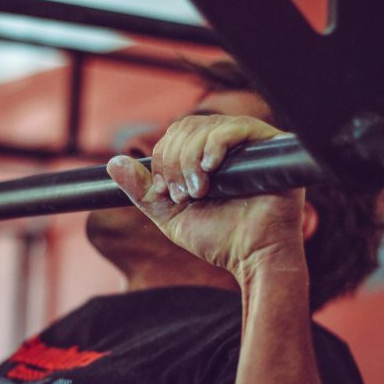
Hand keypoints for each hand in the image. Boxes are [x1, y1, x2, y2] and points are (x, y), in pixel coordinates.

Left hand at [107, 115, 304, 286]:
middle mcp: (227, 147)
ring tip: (199, 191)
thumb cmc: (218, 238)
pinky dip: (216, 145)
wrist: (253, 256)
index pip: (174, 136)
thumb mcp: (170, 215)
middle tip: (183, 194)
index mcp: (204, 159)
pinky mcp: (269, 146)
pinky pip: (237, 127)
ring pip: (206, 126)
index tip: (166, 191)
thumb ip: (143, 191)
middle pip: (187, 127)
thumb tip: (113, 164)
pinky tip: (211, 168)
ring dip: (191, 158)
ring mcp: (248, 144)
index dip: (163, 158)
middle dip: (174, 160)